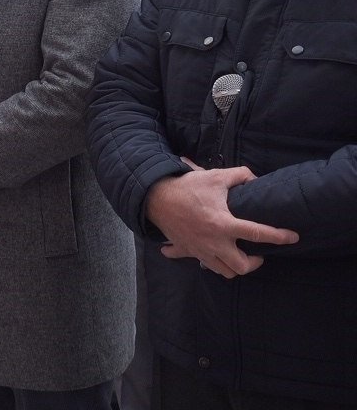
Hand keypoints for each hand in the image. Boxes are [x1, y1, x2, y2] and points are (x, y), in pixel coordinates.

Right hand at [146, 163, 297, 278]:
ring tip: (239, 255)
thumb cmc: (186, 187)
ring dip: (235, 266)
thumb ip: (239, 176)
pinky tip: (216, 254)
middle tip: (258, 253)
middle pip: (241, 266)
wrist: (155, 198)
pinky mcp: (188, 250)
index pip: (257, 233)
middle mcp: (214, 242)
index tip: (293, 237)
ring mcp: (200, 249)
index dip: (279, 236)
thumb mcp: (215, 176)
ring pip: (224, 271)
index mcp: (223, 223)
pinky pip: (205, 265)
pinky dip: (213, 263)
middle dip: (255, 263)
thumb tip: (255, 179)